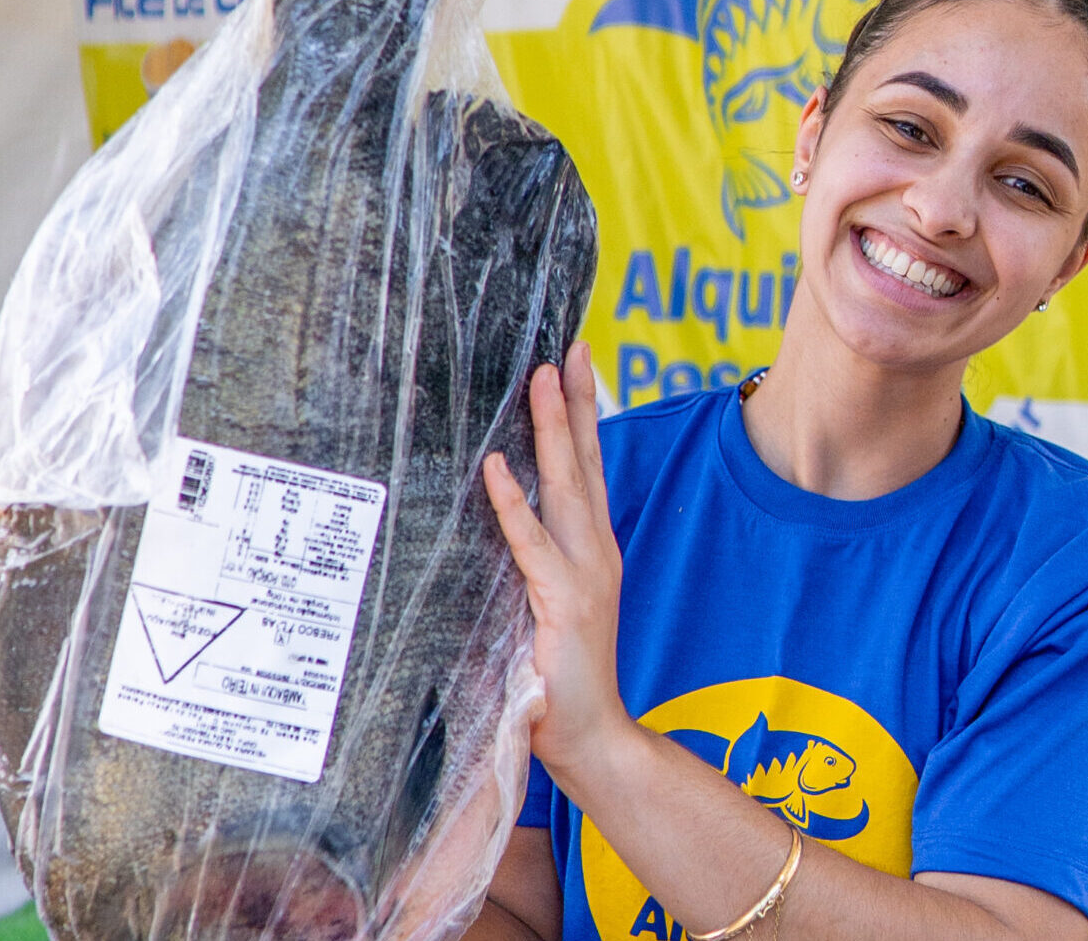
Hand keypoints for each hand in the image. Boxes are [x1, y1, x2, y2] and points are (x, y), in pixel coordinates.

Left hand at [482, 341, 635, 780]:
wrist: (590, 738)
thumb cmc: (556, 678)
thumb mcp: (542, 606)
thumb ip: (526, 565)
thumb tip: (490, 518)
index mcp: (592, 549)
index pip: (589, 468)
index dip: (583, 414)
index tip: (575, 364)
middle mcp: (597, 551)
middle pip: (587, 462)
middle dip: (577, 403)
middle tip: (567, 350)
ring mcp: (586, 574)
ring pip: (567, 487)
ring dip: (553, 431)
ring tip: (541, 381)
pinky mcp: (564, 602)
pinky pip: (532, 544)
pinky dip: (513, 504)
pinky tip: (496, 467)